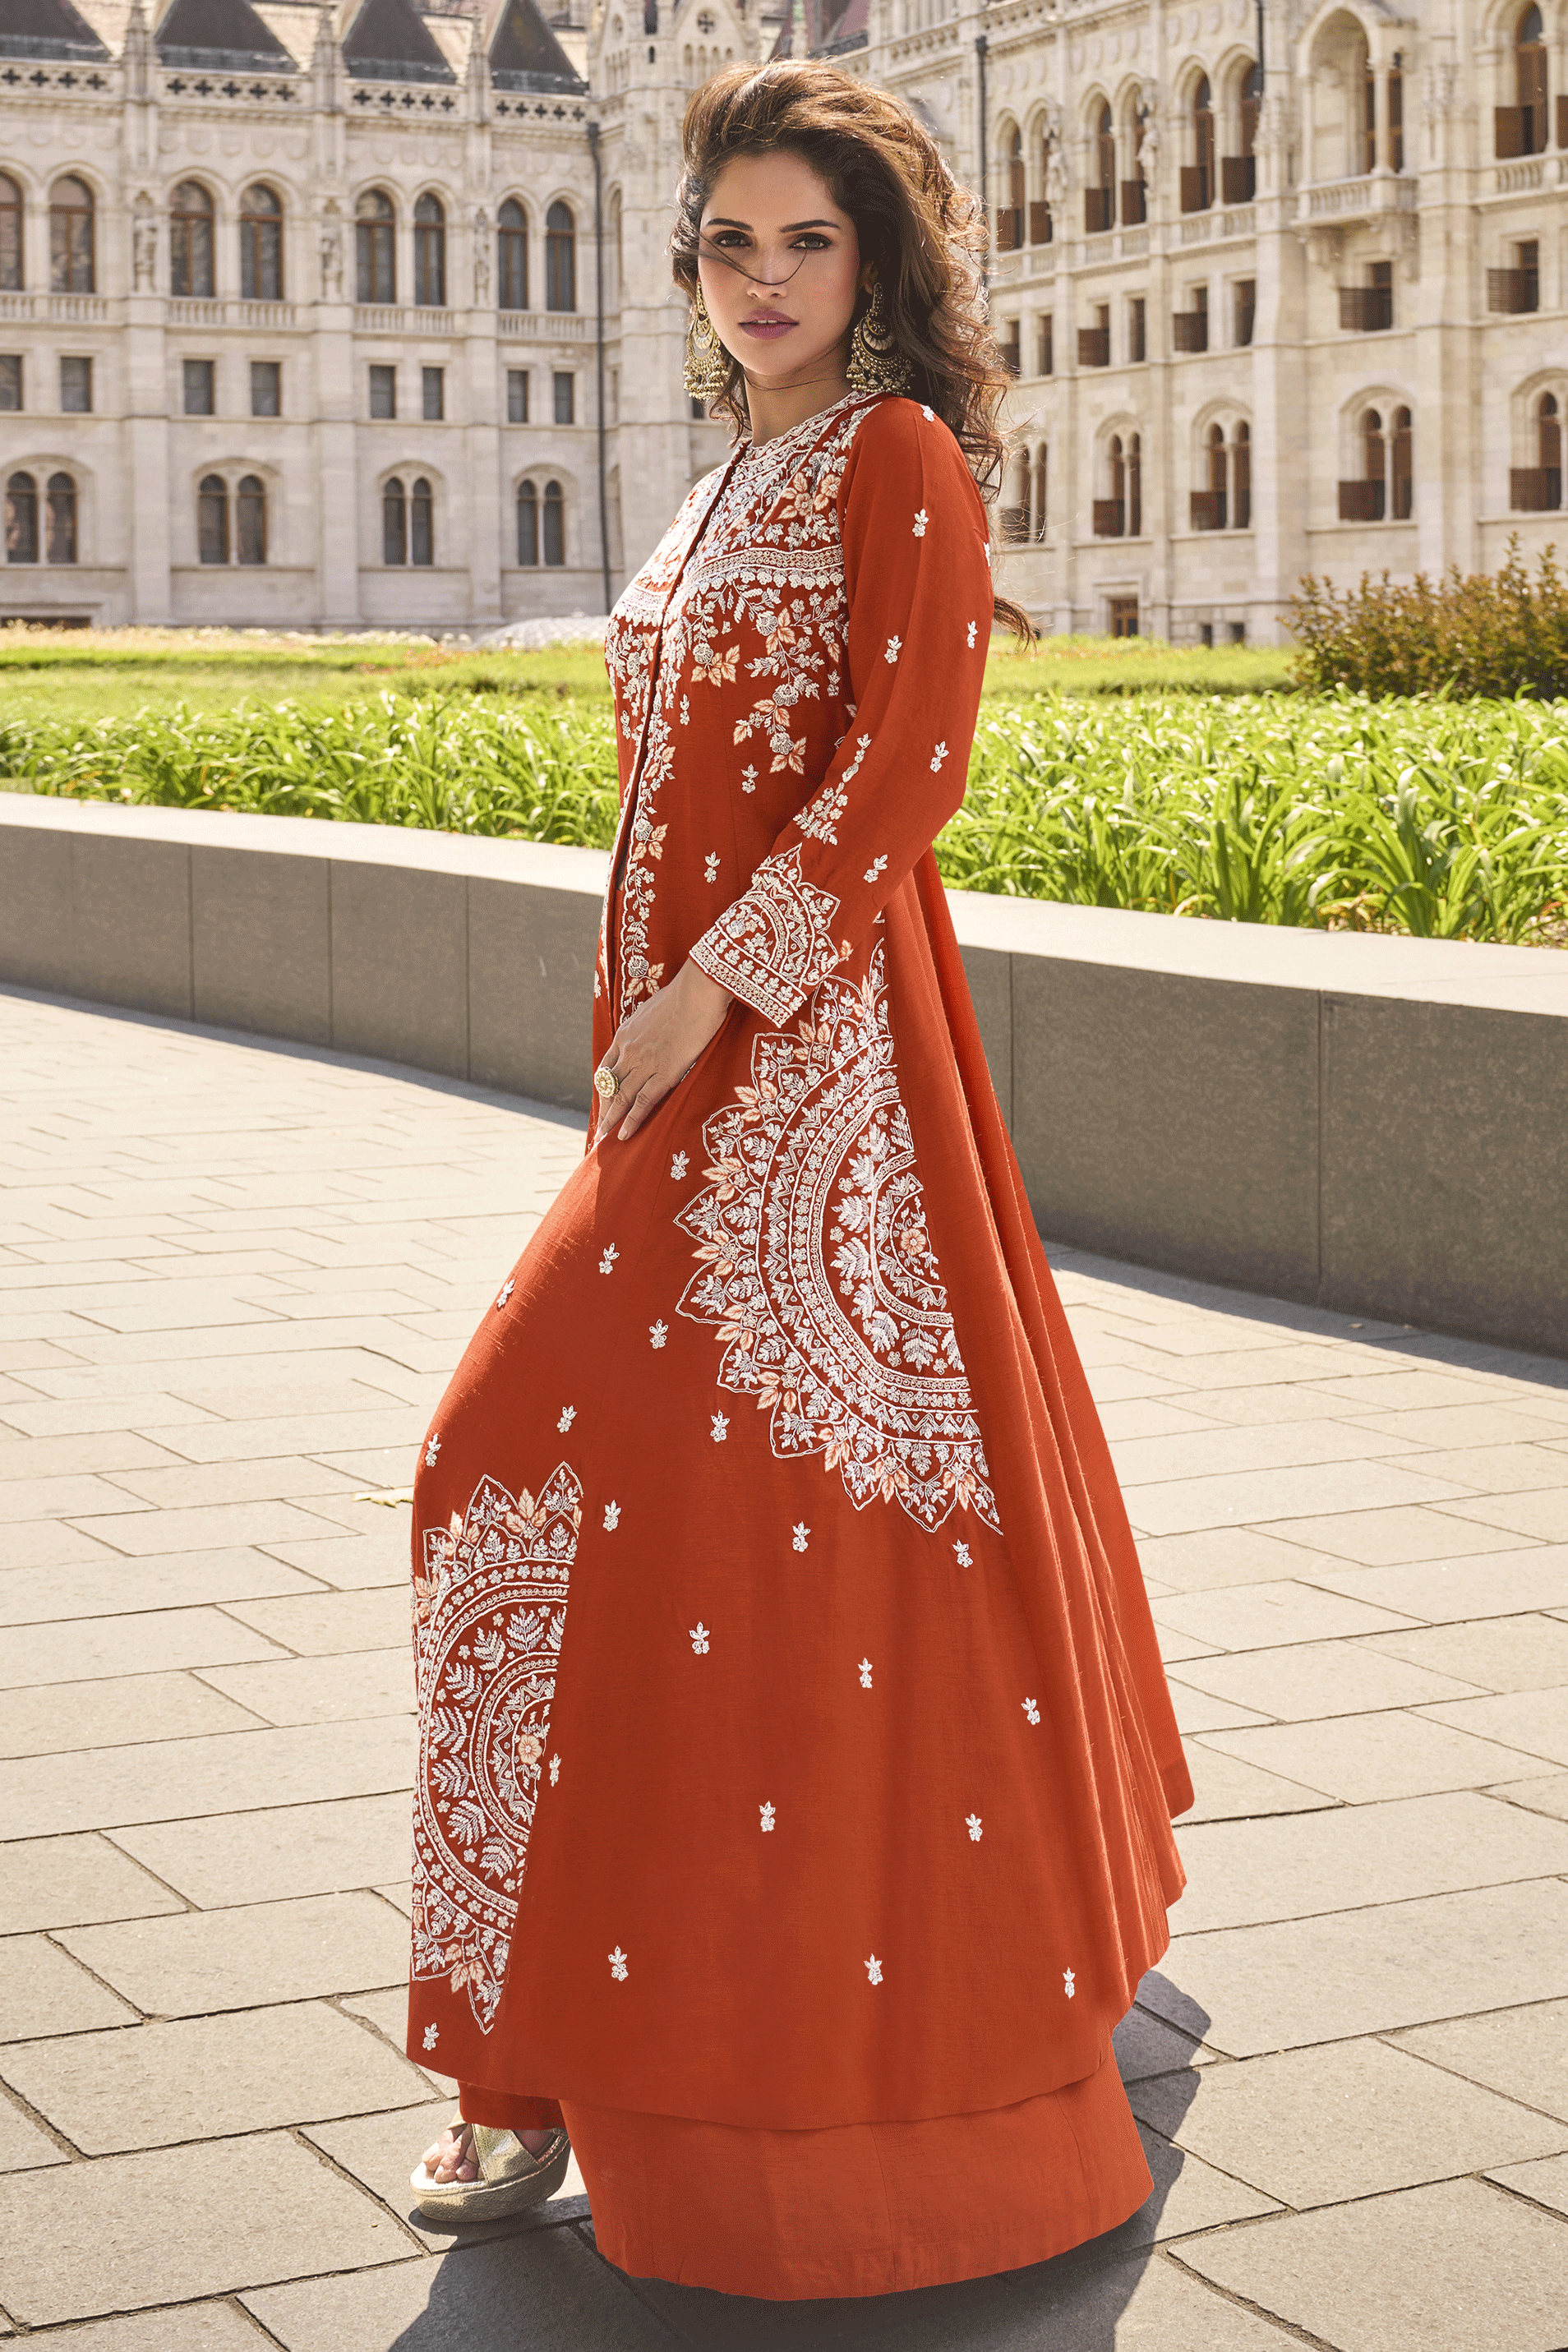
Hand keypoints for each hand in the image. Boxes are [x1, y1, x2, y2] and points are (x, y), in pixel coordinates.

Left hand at [595, 960, 731, 1142]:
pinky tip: (625, 1135)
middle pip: (609, 1086)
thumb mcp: (655, 1008)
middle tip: (599, 1128)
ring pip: (621, 1097)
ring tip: (605, 1138)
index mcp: (625, 1034)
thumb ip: (649, 1024)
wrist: (697, 991)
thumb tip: (654, 1027)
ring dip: (612, 1119)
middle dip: (604, 1108)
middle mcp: (629, 1050)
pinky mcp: (664, 1073)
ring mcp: (644, 1063)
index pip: (607, 1067)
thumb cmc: (684, 994)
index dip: (604, 1087)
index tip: (603, 1101)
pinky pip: (643, 1102)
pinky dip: (632, 1120)